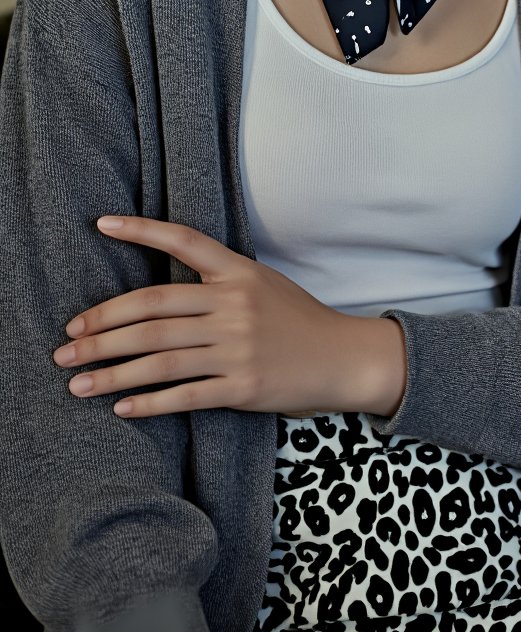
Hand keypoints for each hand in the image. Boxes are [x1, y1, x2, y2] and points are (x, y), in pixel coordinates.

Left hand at [52, 215, 347, 418]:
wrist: (343, 357)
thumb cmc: (297, 319)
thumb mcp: (262, 283)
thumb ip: (218, 281)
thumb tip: (160, 294)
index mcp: (238, 273)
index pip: (183, 241)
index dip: (141, 230)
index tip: (102, 224)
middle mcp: (234, 305)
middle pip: (153, 312)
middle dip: (101, 329)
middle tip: (66, 342)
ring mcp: (237, 347)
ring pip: (159, 357)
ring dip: (111, 372)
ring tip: (76, 381)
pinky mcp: (242, 386)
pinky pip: (185, 395)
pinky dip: (148, 402)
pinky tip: (120, 406)